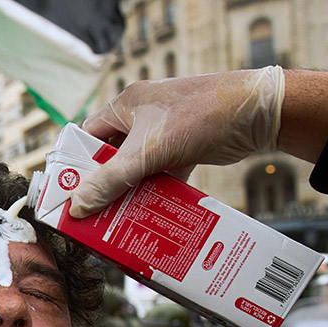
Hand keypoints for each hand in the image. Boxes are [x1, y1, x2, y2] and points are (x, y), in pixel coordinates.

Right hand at [70, 67, 284, 217]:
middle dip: (104, 185)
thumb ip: (111, 180)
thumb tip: (78, 206)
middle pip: (111, 157)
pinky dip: (156, 192)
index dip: (76, 164)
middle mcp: (142, 117)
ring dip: (130, 192)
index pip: (88, 136)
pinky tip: (150, 214)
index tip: (69, 193)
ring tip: (118, 220)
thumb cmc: (200, 116)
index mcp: (126, 105)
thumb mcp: (147, 152)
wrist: (258, 113)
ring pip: (136, 169)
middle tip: (93, 214)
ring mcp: (164, 133)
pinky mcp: (184, 148)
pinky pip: (160, 174)